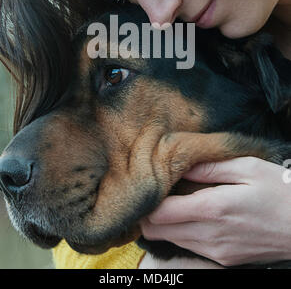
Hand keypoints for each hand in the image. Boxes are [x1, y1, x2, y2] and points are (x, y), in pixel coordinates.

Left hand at [139, 157, 290, 266]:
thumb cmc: (280, 191)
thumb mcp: (248, 167)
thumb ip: (210, 167)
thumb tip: (181, 164)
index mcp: (213, 208)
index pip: (160, 214)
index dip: (147, 201)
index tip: (150, 184)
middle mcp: (210, 235)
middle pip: (158, 231)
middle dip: (150, 212)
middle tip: (158, 191)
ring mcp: (217, 251)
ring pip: (171, 240)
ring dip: (166, 222)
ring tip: (177, 199)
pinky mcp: (224, 260)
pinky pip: (191, 246)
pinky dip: (183, 231)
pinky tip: (196, 214)